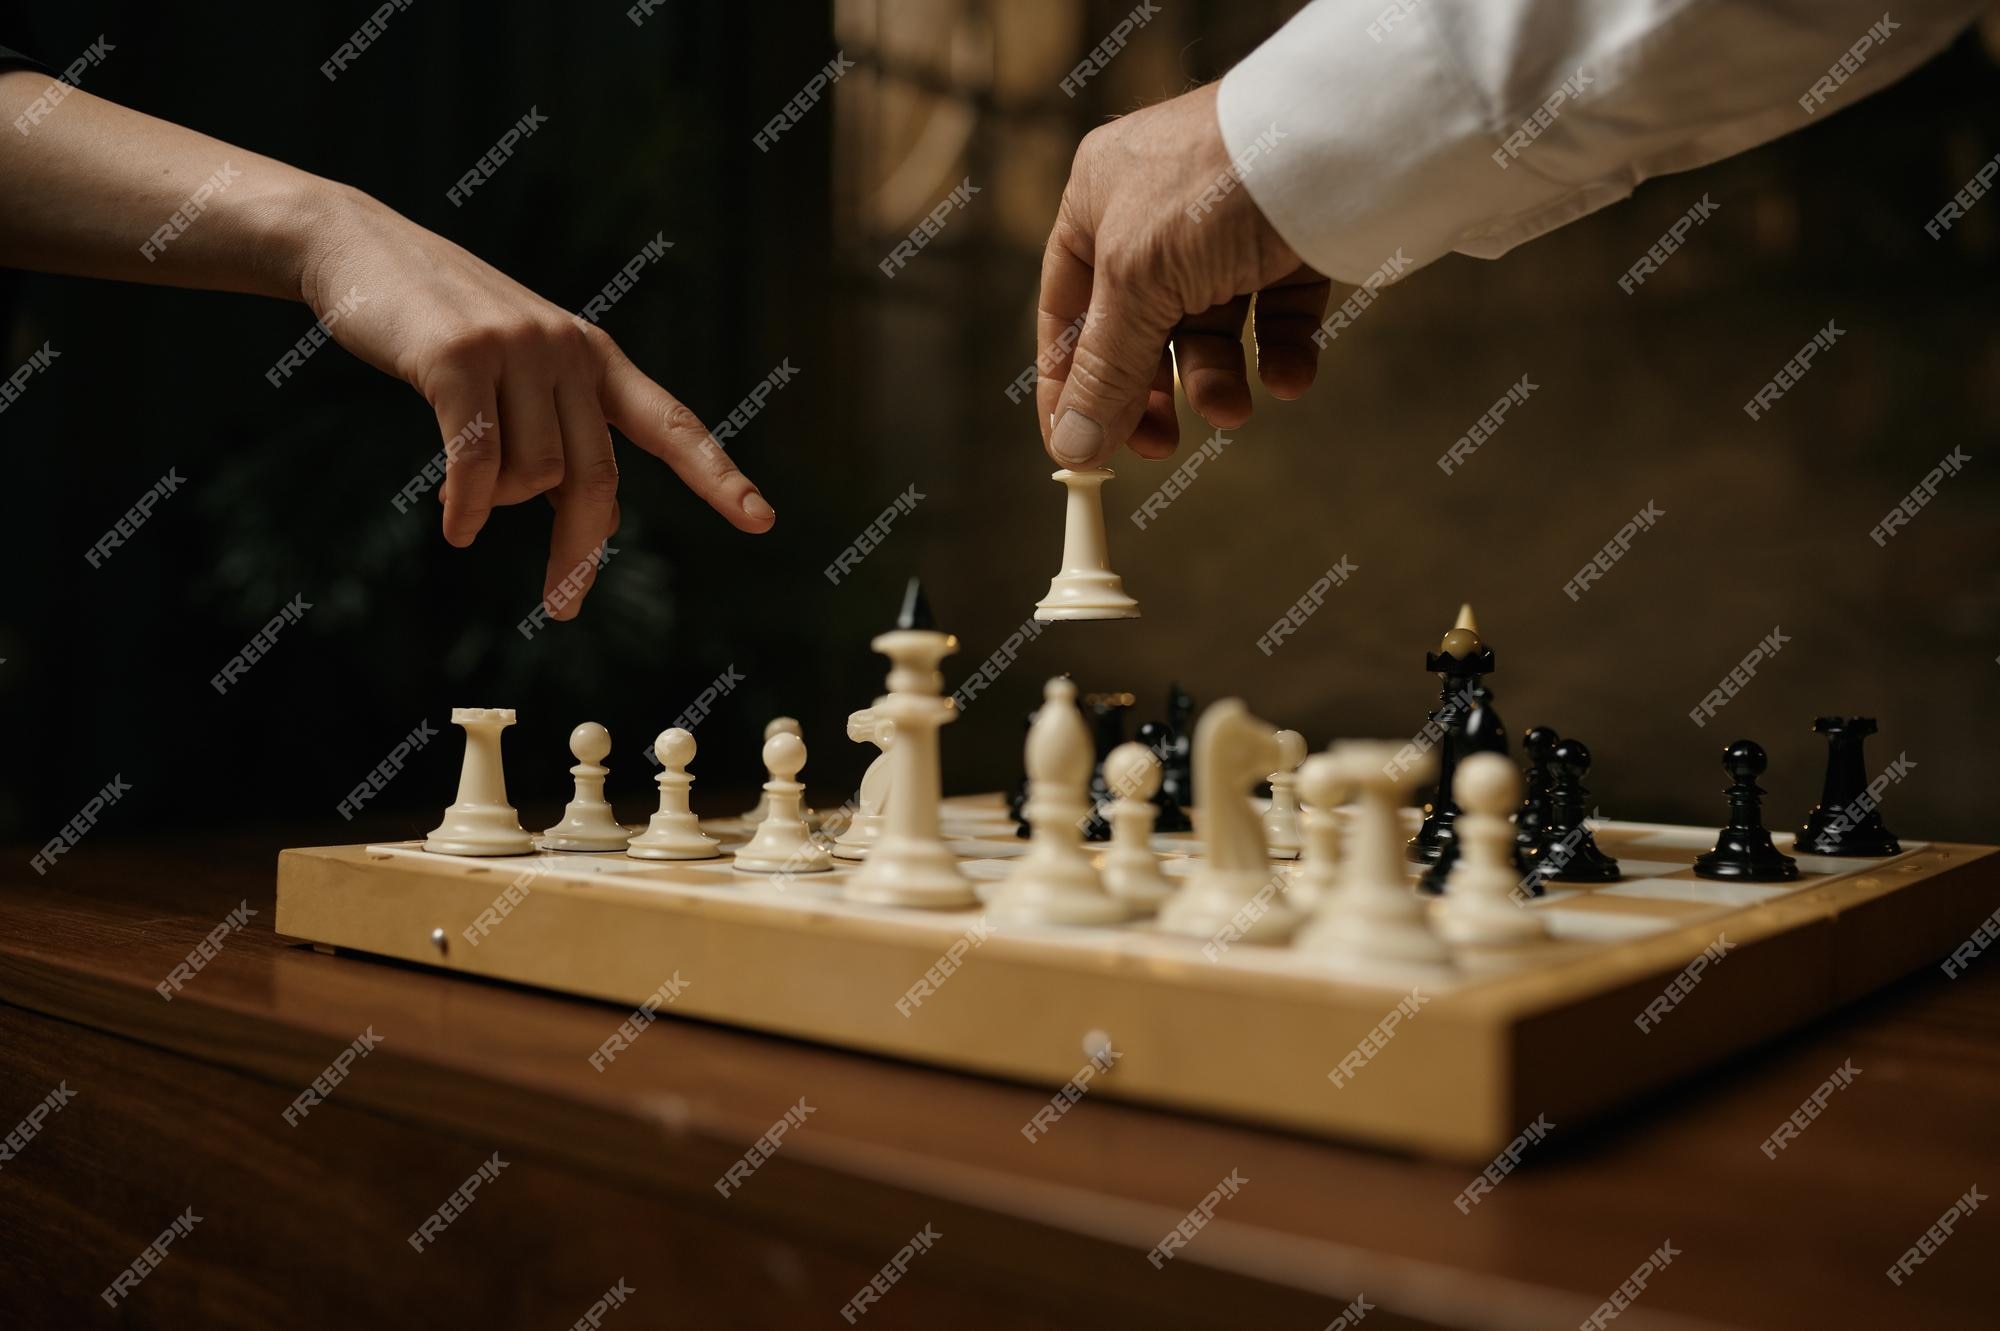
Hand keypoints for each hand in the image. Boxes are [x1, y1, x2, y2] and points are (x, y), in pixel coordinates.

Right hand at [298, 187, 774, 618]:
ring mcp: (516, 349)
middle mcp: (569, 350)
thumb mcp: (515, 370)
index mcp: (595, 356)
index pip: (671, 424)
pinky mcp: (459, 358)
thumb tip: (581, 516)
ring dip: (499, 504)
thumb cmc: (438, 325)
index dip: (717, 475)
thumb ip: (555, 430)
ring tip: (462, 497)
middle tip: (562, 606)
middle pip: (595, 480)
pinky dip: (469, 506)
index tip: (760, 520)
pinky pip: (478, 461)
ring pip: (533, 476)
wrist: (357, 248)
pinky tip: (455, 527)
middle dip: (578, 550)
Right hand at [1038, 82, 1330, 469]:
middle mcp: (1153, 212)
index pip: (1065, 311)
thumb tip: (1074, 444)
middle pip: (1135, 329)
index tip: (1078, 451)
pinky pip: (1273, 316)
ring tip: (1234, 411)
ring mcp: (1225, 228)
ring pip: (1207, 329)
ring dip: (1216, 380)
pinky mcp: (1290, 243)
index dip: (1068, 386)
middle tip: (1159, 446)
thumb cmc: (1213, 186)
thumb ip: (1105, 368)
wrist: (1339, 138)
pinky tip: (1287, 377)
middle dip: (1149, 391)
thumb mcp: (1137, 282)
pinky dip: (1278, 354)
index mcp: (1095, 203)